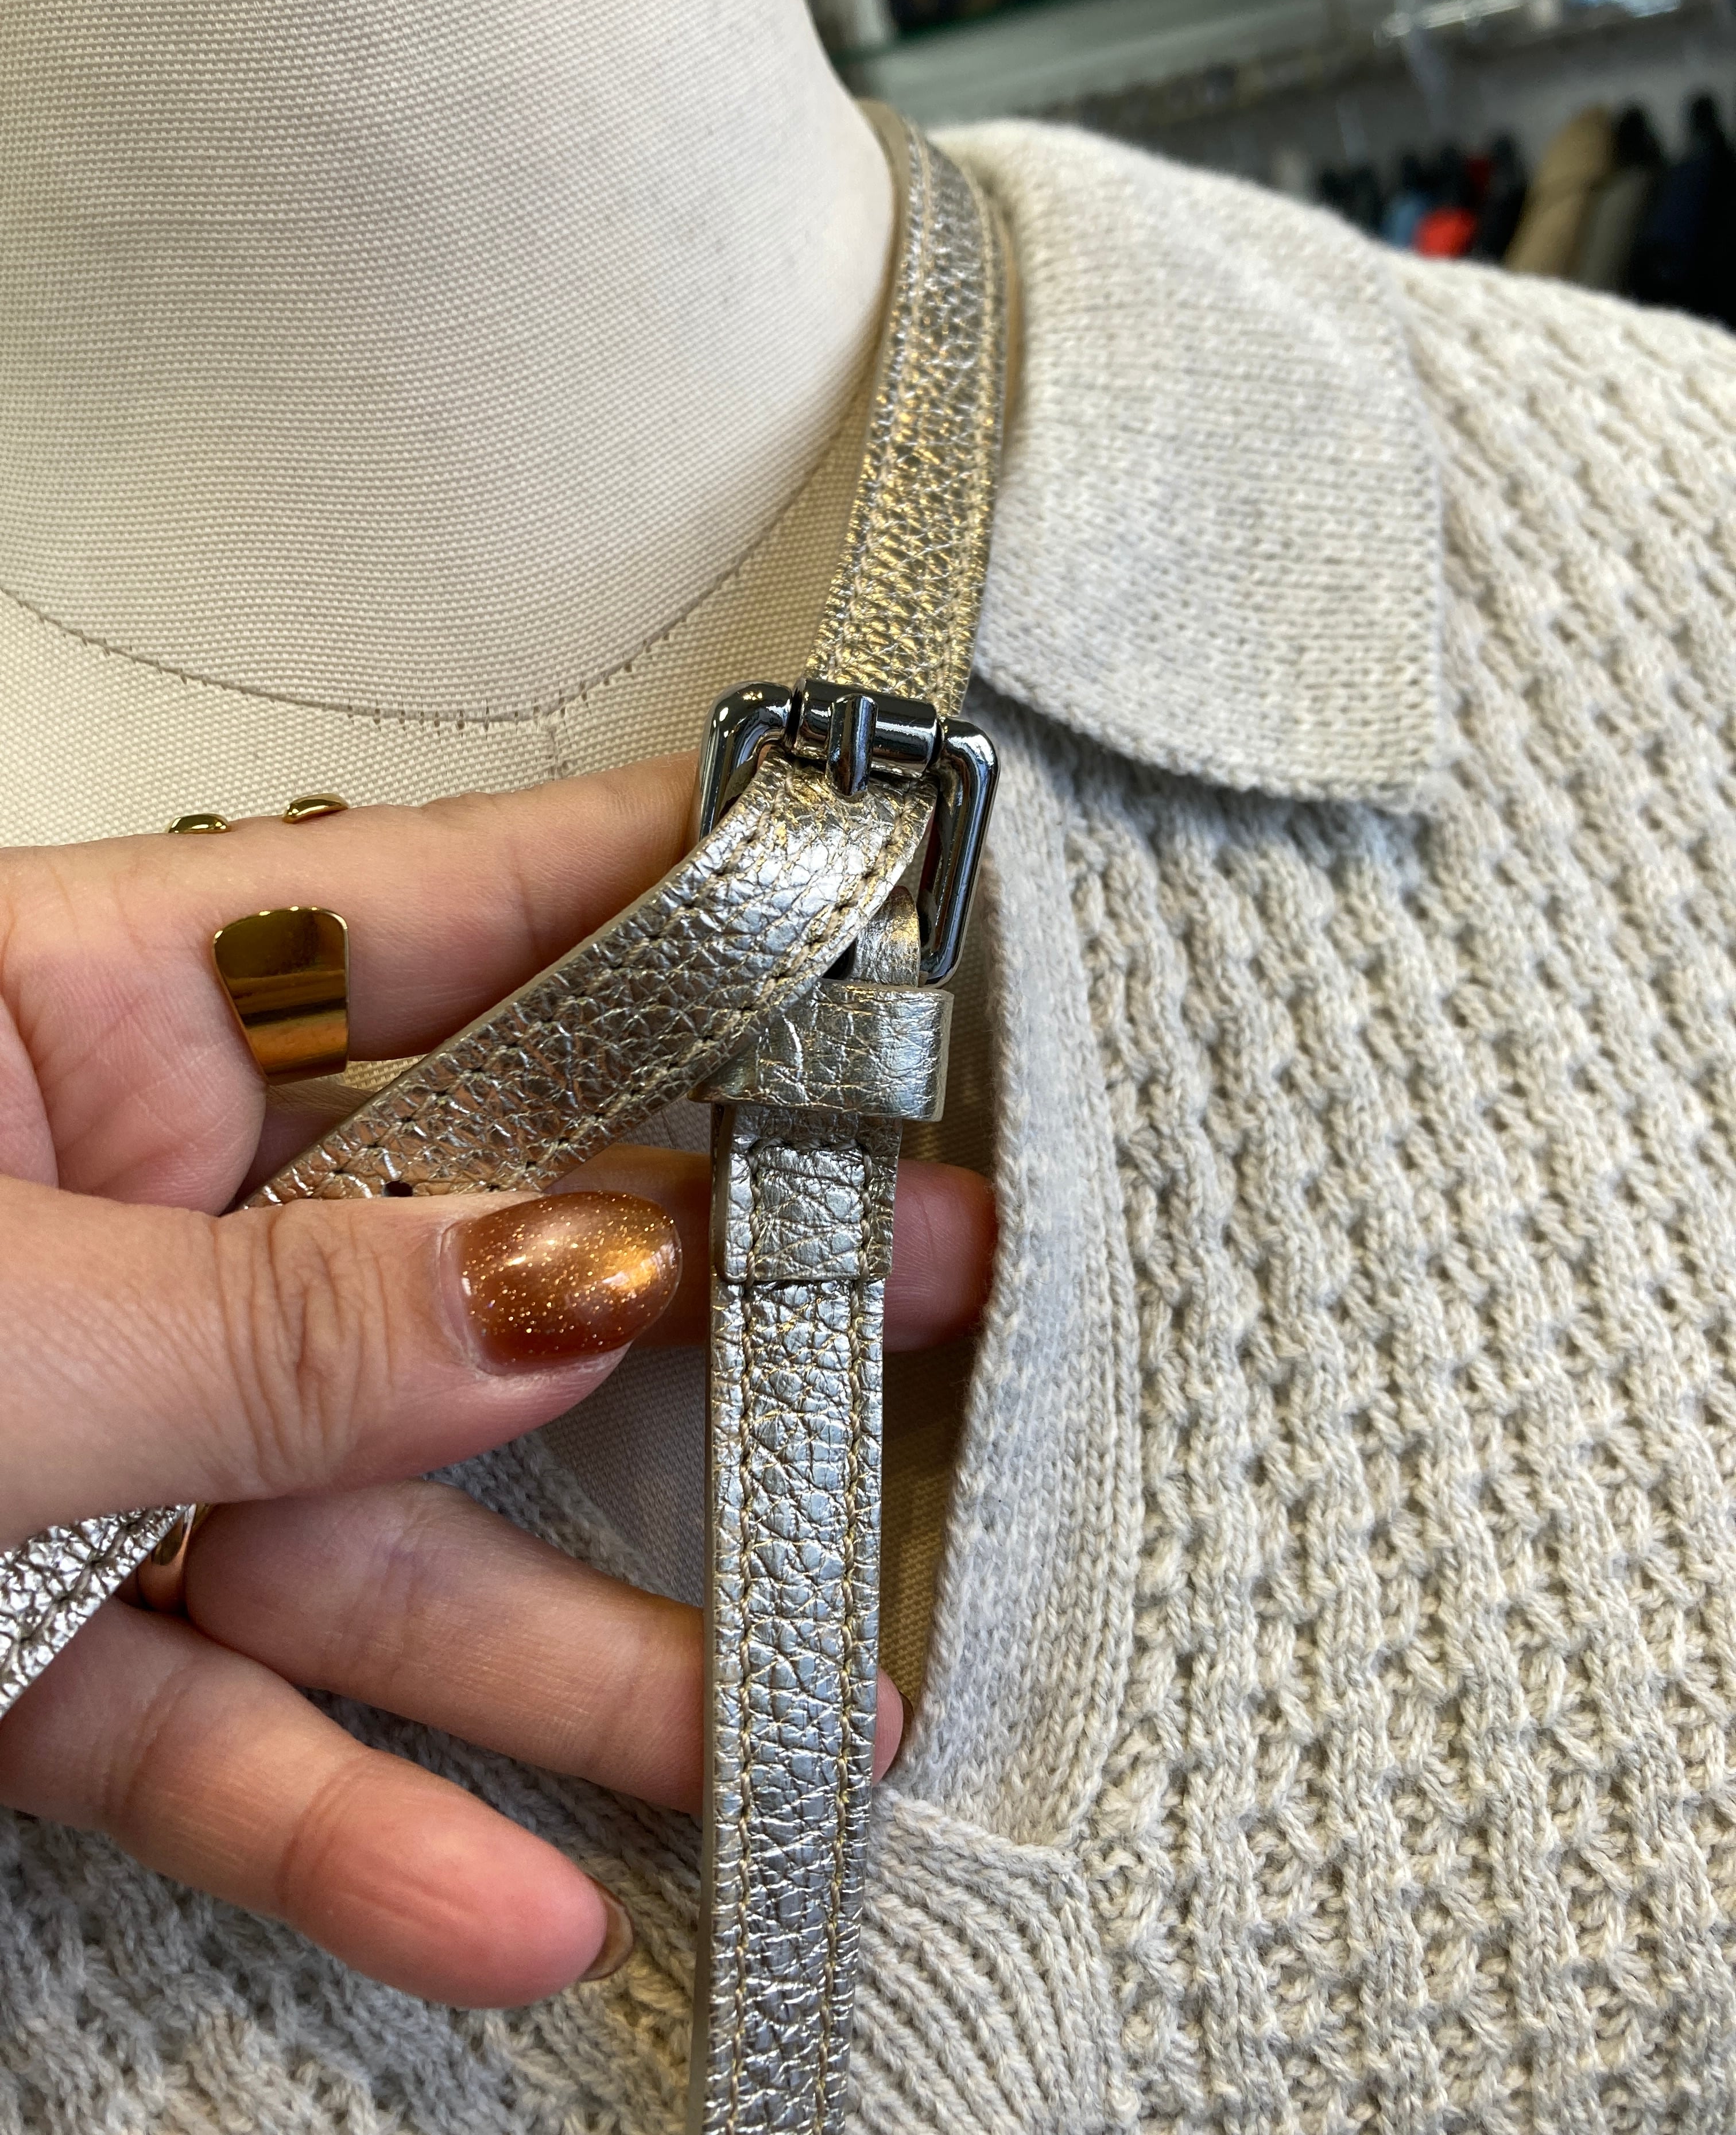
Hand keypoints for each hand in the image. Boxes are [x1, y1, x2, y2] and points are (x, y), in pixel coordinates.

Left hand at [0, 763, 993, 2004]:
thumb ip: (283, 1324)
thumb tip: (598, 1284)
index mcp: (91, 1008)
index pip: (459, 915)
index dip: (679, 908)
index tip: (880, 929)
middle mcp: (122, 1198)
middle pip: (466, 1250)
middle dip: (705, 1306)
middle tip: (924, 1309)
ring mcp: (87, 1424)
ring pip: (371, 1530)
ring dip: (566, 1652)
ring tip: (791, 1723)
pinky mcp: (17, 1629)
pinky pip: (214, 1714)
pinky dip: (345, 1813)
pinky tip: (512, 1895)